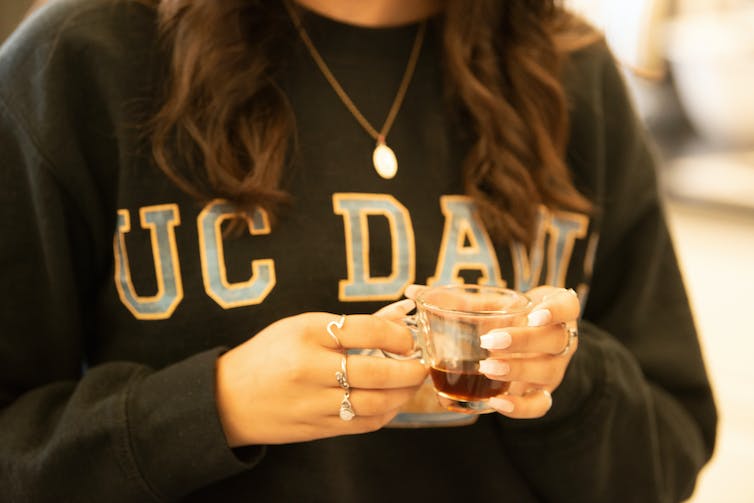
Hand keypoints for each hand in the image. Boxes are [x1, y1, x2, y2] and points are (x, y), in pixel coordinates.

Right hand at [215, 304, 425, 446]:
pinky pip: (362, 424)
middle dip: (409, 370)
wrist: (227, 399)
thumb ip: (354, 324)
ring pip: (374, 403)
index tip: (409, 339)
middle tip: (422, 364)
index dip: (397, 335)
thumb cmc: (269, 355)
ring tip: (412, 383)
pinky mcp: (317, 428)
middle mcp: (309, 369)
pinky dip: (385, 413)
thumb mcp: (303, 326)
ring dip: (402, 394)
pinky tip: (392, 402)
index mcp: (305, 333)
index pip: (364, 330)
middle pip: (374, 372)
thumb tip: (402, 314)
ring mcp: (312, 403)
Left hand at [405, 284, 579, 419]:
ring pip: (547, 373)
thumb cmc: (502, 317)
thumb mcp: (487, 304)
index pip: (569, 306)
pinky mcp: (542, 393)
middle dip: (523, 342)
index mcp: (553, 310)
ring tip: (486, 368)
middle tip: (490, 342)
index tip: (533, 313)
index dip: (556, 310)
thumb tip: (411, 290)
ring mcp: (554, 369)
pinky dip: (519, 407)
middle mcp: (560, 340)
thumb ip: (455, 300)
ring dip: (517, 371)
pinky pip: (539, 405)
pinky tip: (494, 401)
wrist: (520, 345)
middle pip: (555, 341)